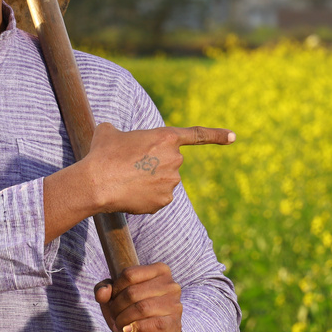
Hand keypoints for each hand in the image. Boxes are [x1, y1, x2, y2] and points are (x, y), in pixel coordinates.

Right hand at [84, 123, 233, 214]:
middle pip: (170, 162)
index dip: (217, 135)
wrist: (96, 182)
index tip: (234, 137)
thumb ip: (121, 133)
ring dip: (149, 181)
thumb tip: (115, 137)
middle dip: (155, 165)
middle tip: (131, 166)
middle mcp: (175, 159)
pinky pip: (158, 198)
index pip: (197, 135)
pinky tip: (130, 194)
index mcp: (166, 137)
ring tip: (127, 179)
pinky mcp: (165, 200)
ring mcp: (172, 182)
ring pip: (163, 181)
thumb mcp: (109, 132)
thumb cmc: (102, 154)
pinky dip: (146, 197)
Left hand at [94, 263, 188, 331]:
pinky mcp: (175, 325)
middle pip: (133, 292)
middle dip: (117, 308)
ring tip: (121, 325)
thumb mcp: (116, 298)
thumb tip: (103, 292)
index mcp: (159, 271)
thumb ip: (104, 289)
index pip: (129, 274)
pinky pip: (154, 324)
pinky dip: (137, 329)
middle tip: (116, 317)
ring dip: (124, 320)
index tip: (113, 300)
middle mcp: (171, 285)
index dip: (115, 289)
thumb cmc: (134, 314)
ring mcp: (175, 305)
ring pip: (141, 308)